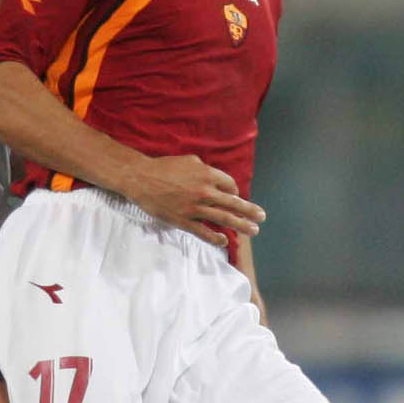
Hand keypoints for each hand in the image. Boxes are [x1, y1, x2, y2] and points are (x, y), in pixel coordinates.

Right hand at [123, 155, 264, 247]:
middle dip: (250, 211)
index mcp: (208, 175)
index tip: (235, 197)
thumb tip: (217, 178)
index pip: (231, 186)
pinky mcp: (184, 221)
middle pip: (234, 204)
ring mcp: (195, 208)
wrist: (141, 179)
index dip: (235, 192)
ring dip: (241, 225)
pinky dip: (216, 238)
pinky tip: (225, 241)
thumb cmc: (165, 168)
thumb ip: (206, 170)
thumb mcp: (190, 161)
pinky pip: (204, 232)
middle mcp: (205, 192)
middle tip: (262, 217)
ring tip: (253, 230)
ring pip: (224, 219)